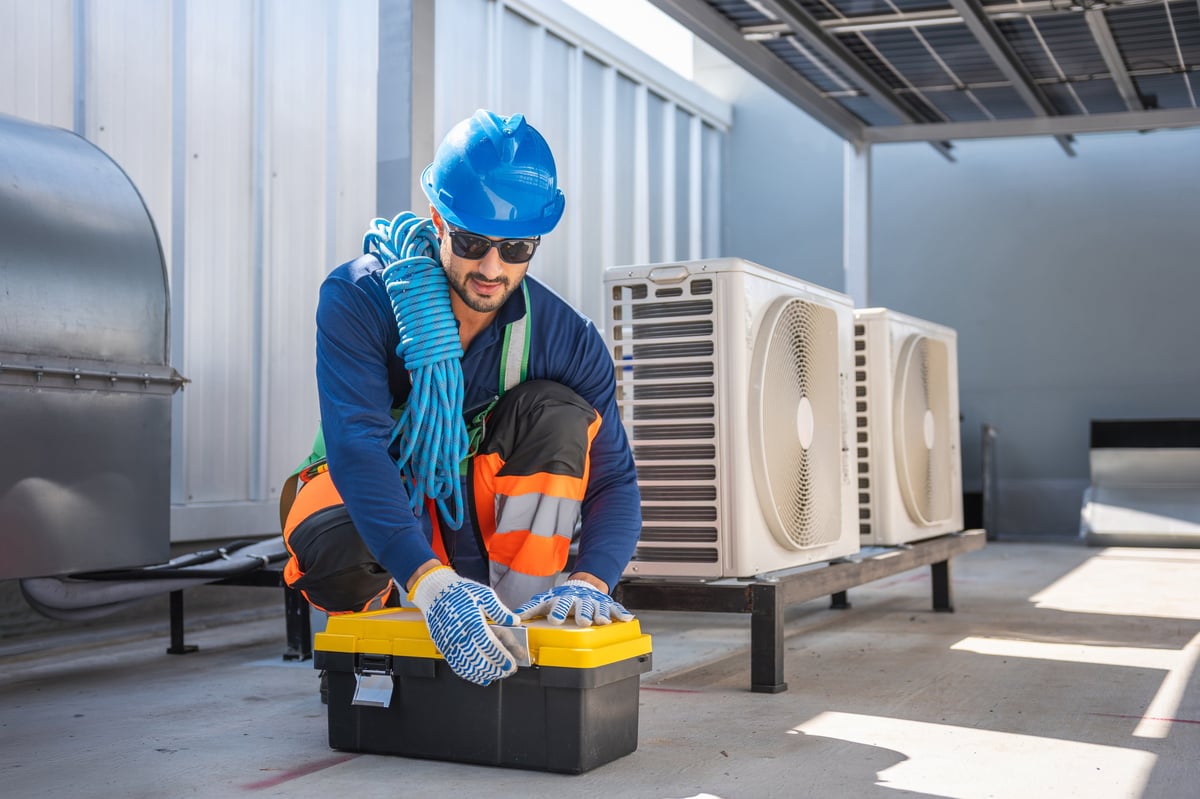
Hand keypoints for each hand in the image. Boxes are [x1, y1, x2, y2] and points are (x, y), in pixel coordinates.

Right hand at [408, 566, 520, 684]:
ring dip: (485, 674)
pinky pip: (457, 667)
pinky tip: (480, 676)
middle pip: (481, 661)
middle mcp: (460, 636)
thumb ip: (500, 610)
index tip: (512, 664)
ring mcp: (450, 644)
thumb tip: (515, 621)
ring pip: (469, 668)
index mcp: (473, 623)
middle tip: (508, 671)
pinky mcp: (444, 648)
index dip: (502, 659)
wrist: (435, 593)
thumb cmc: (459, 592)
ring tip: (497, 674)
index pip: (490, 647)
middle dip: (497, 669)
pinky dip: (470, 675)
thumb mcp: (484, 595)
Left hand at [514, 580, 634, 626]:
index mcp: (564, 599)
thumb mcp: (545, 600)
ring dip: (601, 615)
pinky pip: (616, 609)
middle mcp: (580, 600)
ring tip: (603, 622)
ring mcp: (594, 602)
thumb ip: (531, 609)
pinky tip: (627, 619)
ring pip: (598, 608)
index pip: (560, 604)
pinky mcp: (607, 604)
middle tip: (583, 622)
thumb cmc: (562, 597)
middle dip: (582, 614)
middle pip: (581, 607)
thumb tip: (514, 618)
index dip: (558, 611)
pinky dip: (621, 613)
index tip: (555, 620)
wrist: (584, 584)